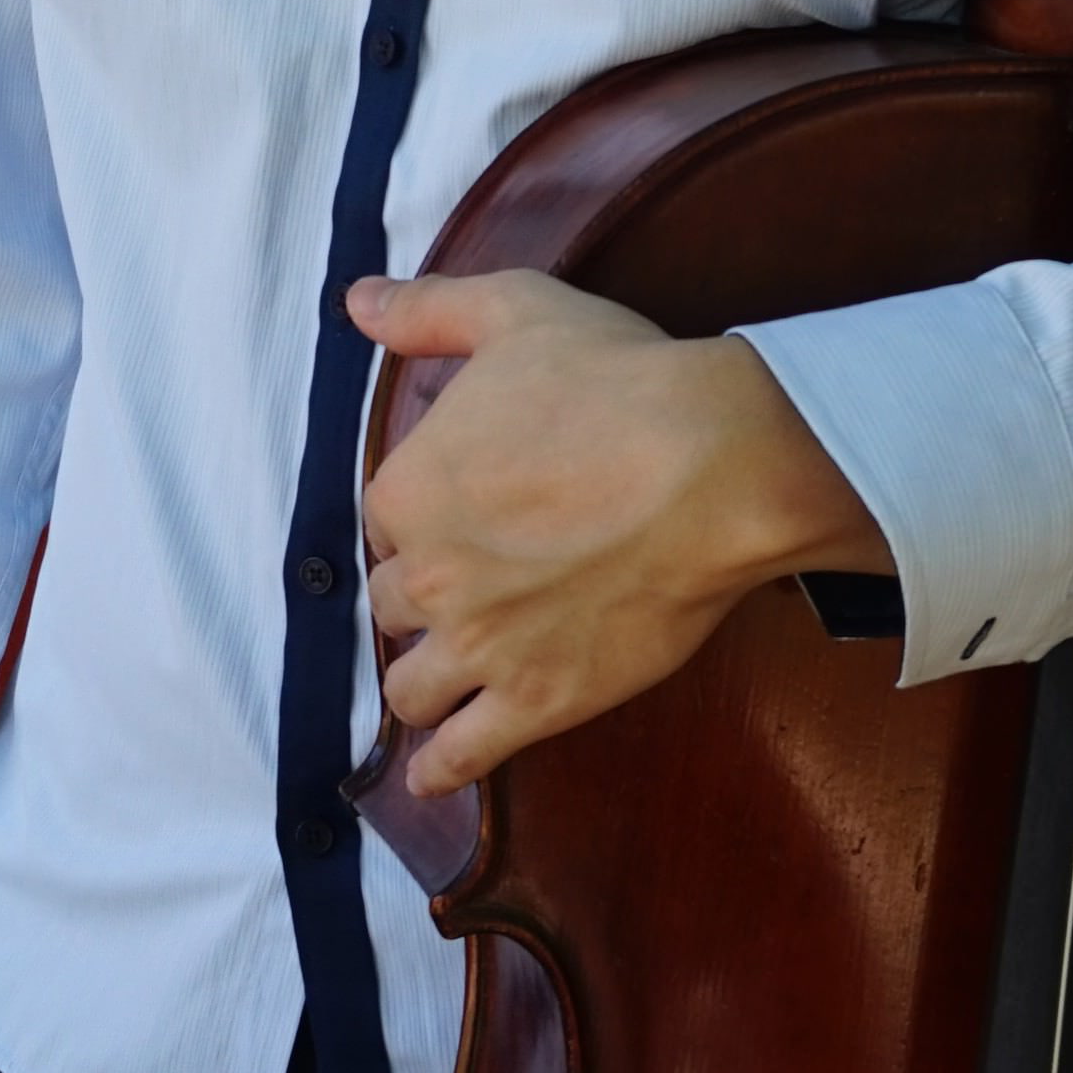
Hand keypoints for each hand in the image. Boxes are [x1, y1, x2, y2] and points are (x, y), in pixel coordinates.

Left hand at [344, 272, 888, 792]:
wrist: (715, 467)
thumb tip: (357, 302)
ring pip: (410, 686)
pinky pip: (460, 754)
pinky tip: (435, 771)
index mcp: (407, 488)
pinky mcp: (537, 702)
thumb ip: (426, 310)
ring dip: (423, 677)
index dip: (420, 520)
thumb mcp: (513, 312)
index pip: (385, 523)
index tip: (459, 516)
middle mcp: (427, 575)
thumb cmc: (619, 383)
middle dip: (424, 596)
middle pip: (395, 604)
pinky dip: (439, 767)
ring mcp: (479, 647)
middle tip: (469, 588)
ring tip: (447, 673)